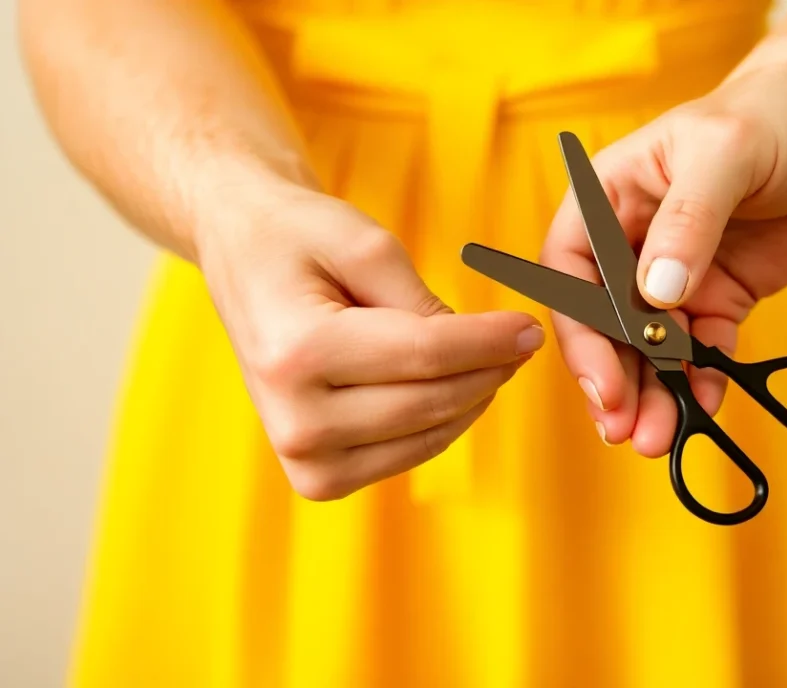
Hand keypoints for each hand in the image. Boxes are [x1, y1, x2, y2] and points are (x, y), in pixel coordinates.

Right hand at [197, 183, 544, 499]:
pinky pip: (405, 456)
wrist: (241, 258)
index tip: (531, 328)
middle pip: (430, 402)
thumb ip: (422, 301)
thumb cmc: (298, 239)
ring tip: (487, 359)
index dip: (490, 342)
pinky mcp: (316, 477)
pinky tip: (449, 389)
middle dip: (489, 370)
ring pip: (426, 437)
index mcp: (295, 352)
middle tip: (521, 341)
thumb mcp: (364, 244)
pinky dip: (439, 425)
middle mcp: (293, 418)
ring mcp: (301, 456)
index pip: (425, 355)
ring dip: (470, 400)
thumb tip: (480, 350)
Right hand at [542, 64, 786, 456]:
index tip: (602, 381)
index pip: (571, 273)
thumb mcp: (724, 153)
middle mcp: (630, 246)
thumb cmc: (768, 118)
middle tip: (625, 430)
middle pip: (604, 325)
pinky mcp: (717, 300)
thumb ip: (688, 219)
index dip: (580, 332)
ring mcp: (674, 279)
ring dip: (651, 394)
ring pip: (649, 350)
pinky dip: (701, 383)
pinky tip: (703, 408)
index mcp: (608, 201)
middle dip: (612, 380)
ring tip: (656, 439)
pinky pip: (703, 352)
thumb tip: (656, 292)